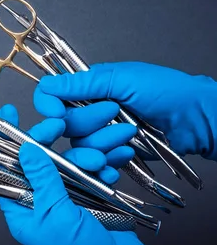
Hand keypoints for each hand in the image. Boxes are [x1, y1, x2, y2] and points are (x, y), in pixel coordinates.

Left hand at [0, 104, 167, 244]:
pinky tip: (110, 171)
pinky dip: (102, 168)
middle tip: (57, 125)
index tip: (6, 115)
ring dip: (84, 156)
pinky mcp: (89, 195)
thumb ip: (42, 178)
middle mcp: (39, 199)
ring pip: (67, 162)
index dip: (5, 141)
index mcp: (21, 207)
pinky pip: (90, 172)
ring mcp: (65, 196)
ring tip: (99, 161)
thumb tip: (25, 148)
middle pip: (37, 158)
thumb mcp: (55, 214)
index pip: (5, 168)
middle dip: (49, 141)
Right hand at [34, 61, 216, 160]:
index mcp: (87, 88)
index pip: (50, 96)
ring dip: (105, 143)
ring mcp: (100, 134)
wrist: (196, 120)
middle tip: (115, 113)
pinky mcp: (112, 155)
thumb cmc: (167, 91)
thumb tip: (48, 84)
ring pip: (80, 147)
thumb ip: (82, 83)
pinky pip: (96, 165)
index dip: (49, 106)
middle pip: (65, 125)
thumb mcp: (122, 79)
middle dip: (90, 123)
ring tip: (130, 134)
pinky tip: (126, 154)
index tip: (58, 114)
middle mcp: (89, 111)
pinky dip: (109, 163)